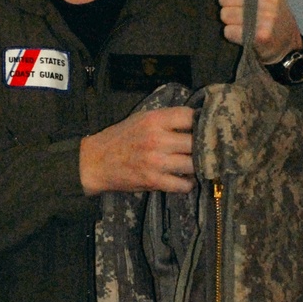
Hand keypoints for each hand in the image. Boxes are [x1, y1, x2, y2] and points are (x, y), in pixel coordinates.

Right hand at [80, 107, 195, 194]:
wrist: (96, 162)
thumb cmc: (121, 138)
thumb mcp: (141, 118)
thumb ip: (166, 119)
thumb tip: (195, 120)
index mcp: (154, 120)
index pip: (190, 117)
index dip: (201, 122)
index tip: (204, 128)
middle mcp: (157, 139)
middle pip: (196, 141)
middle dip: (203, 146)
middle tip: (206, 149)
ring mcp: (156, 161)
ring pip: (193, 164)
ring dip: (198, 166)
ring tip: (196, 165)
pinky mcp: (153, 181)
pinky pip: (183, 185)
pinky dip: (188, 183)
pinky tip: (185, 179)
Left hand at [218, 0, 301, 62]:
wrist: (285, 37)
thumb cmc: (270, 4)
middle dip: (227, 3)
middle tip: (241, 7)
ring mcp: (266, 18)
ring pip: (224, 15)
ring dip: (230, 19)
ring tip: (243, 20)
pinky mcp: (260, 36)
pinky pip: (228, 32)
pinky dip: (233, 34)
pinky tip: (244, 31)